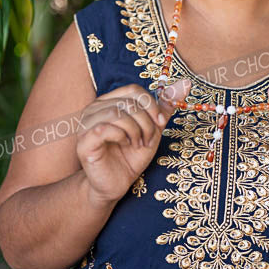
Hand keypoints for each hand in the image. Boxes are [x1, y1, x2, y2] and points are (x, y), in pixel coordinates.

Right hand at [76, 78, 190, 206]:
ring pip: (117, 113)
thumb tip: (185, 84)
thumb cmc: (130, 156)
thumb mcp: (152, 129)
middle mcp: (95, 108)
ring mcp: (86, 123)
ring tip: (138, 144)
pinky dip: (122, 136)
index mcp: (110, 101)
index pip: (134, 90)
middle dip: (146, 123)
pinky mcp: (84, 141)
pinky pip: (105, 128)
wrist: (115, 184)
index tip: (161, 123)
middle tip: (148, 140)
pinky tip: (125, 145)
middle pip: (129, 102)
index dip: (152, 105)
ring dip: (136, 131)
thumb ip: (164, 107)